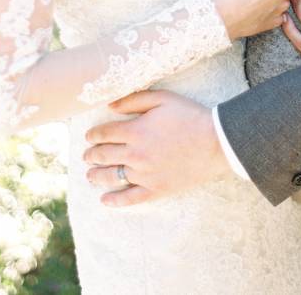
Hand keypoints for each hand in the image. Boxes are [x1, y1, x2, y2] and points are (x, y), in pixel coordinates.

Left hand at [83, 91, 228, 205]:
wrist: (214, 142)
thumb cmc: (189, 116)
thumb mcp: (162, 98)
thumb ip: (134, 100)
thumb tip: (110, 105)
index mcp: (136, 131)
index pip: (105, 133)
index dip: (93, 134)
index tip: (88, 136)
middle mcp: (136, 154)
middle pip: (105, 155)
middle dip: (92, 155)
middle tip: (86, 155)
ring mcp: (145, 174)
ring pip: (113, 177)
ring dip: (97, 176)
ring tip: (90, 175)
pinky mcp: (156, 189)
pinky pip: (130, 198)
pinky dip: (115, 201)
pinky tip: (105, 201)